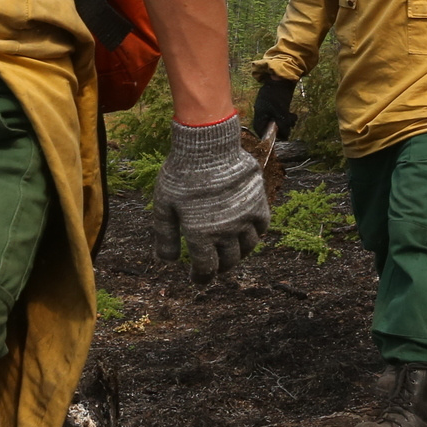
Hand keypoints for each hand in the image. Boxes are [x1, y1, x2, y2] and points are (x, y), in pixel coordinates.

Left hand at [154, 115, 270, 280]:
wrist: (208, 147)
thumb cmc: (181, 175)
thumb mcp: (163, 206)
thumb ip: (165, 236)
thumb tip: (167, 261)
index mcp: (200, 234)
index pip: (206, 268)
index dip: (201, 278)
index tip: (196, 278)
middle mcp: (225, 231)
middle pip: (228, 262)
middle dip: (219, 268)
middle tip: (213, 265)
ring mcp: (244, 218)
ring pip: (247, 248)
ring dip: (238, 254)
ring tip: (231, 252)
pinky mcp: (258, 203)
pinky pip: (262, 228)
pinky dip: (255, 235)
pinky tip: (247, 233)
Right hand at [252, 74, 296, 141]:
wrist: (282, 79)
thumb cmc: (278, 95)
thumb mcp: (281, 111)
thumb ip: (283, 124)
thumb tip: (285, 137)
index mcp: (260, 114)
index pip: (259, 130)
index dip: (267, 136)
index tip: (277, 139)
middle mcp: (262, 112)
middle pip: (269, 126)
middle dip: (280, 129)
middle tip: (288, 128)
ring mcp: (268, 108)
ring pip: (276, 121)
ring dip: (285, 122)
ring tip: (292, 120)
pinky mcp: (275, 105)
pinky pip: (279, 115)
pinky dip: (286, 116)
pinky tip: (293, 115)